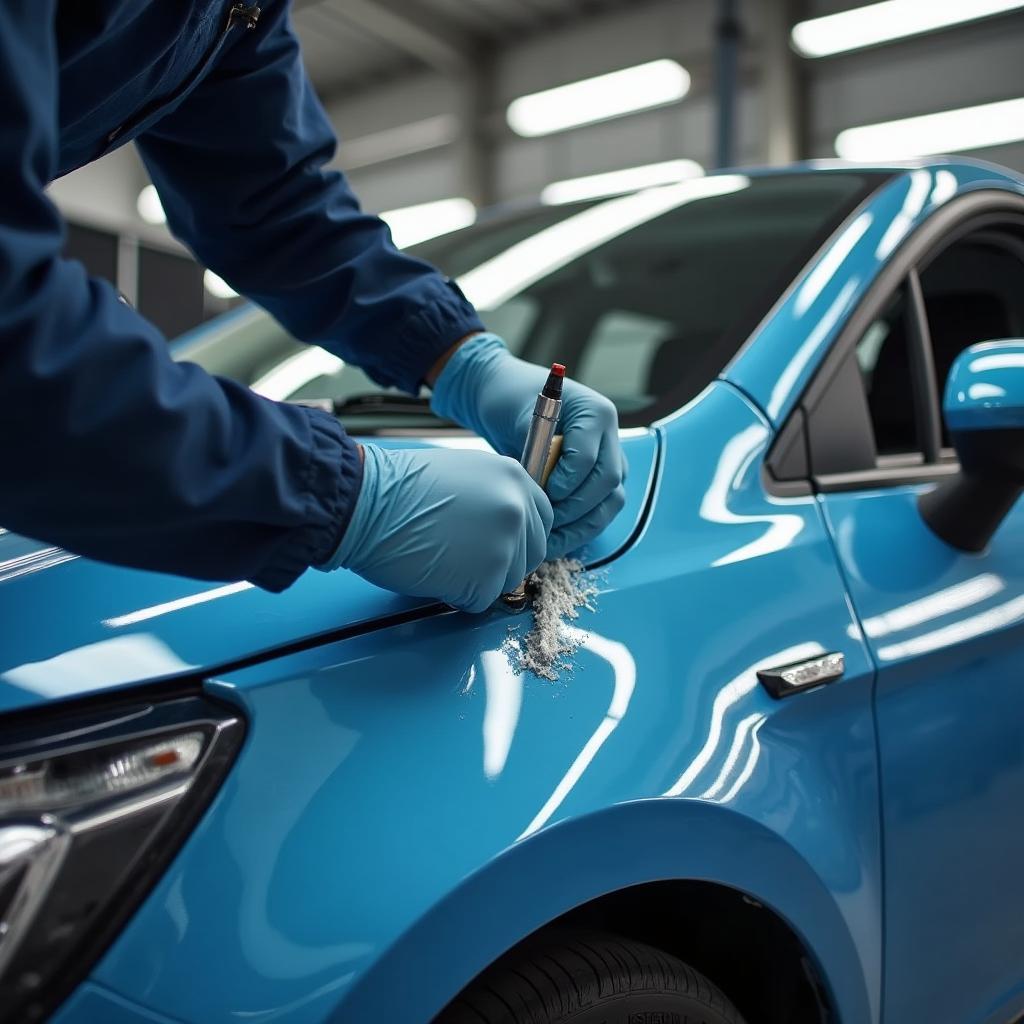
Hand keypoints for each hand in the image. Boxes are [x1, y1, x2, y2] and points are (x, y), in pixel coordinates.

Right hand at [319, 444, 552, 612]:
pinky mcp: (485, 576)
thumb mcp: (463, 474)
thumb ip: (493, 497)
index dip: (518, 538)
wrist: (364, 503)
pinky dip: (457, 596)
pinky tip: (433, 571)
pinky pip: (480, 600)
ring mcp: (504, 543)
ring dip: (477, 580)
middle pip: (530, 555)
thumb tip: (501, 527)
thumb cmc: (397, 489)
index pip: (541, 520)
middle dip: (500, 563)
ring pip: (507, 581)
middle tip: (462, 557)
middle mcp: (517, 508)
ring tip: (441, 558)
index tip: (498, 545)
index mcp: (513, 477)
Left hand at [430, 333, 625, 558]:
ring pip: (610, 502)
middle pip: (607, 483)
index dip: (566, 482)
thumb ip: (535, 446)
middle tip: (543, 523)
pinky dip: (581, 530)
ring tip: (548, 540)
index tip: (541, 494)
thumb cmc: (513, 402)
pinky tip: (557, 542)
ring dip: (581, 526)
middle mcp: (611, 436)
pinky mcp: (601, 481)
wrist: (511, 401)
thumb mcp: (520, 416)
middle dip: (574, 509)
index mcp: (595, 413)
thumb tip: (540, 486)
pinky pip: (601, 511)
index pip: (589, 458)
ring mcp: (611, 459)